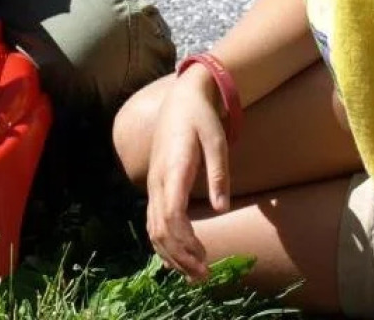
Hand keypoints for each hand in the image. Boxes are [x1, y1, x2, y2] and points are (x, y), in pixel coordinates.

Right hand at [146, 69, 231, 281]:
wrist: (181, 99)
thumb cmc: (202, 119)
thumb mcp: (217, 140)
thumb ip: (218, 174)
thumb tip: (220, 208)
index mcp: (173, 168)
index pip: (170, 213)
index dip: (183, 240)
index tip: (203, 256)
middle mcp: (158, 180)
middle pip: (159, 228)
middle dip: (180, 256)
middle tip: (204, 274)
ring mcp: (153, 184)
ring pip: (153, 228)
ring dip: (171, 254)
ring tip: (194, 273)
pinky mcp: (156, 186)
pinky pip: (153, 221)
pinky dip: (163, 244)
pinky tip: (178, 258)